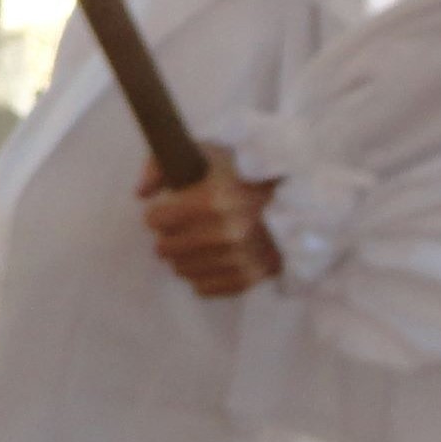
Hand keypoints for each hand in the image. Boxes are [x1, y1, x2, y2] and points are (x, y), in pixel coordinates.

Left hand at [136, 141, 281, 296]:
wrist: (300, 198)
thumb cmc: (245, 173)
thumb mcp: (206, 153)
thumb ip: (162, 165)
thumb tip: (140, 193)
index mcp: (214, 198)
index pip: (156, 220)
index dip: (159, 213)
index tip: (170, 208)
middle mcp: (227, 232)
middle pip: (165, 248)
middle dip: (170, 235)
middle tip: (185, 226)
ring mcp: (241, 258)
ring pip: (182, 269)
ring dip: (184, 256)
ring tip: (199, 241)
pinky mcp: (251, 277)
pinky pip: (204, 288)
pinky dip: (202, 275)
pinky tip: (211, 259)